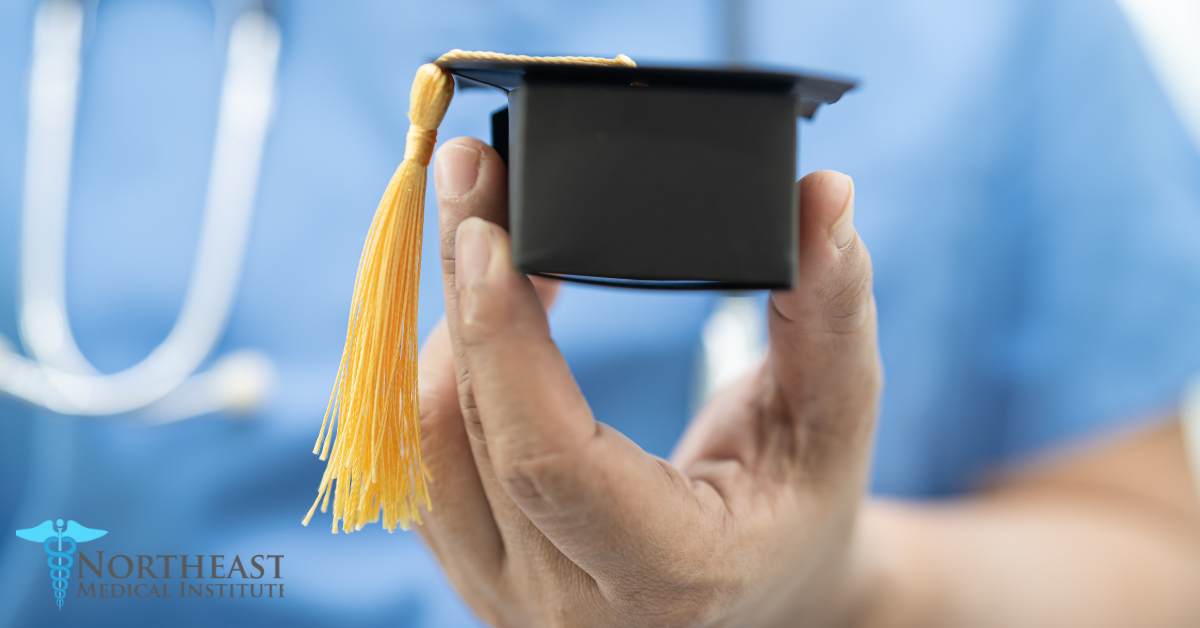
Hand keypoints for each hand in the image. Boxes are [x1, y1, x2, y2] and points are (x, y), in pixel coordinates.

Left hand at [415, 136, 881, 627]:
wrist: (764, 586)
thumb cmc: (803, 502)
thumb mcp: (838, 415)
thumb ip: (831, 311)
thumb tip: (824, 195)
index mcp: (668, 571)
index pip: (548, 456)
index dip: (505, 338)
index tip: (487, 228)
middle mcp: (570, 606)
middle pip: (476, 430)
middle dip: (462, 288)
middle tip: (468, 173)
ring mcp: (508, 597)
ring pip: (424, 445)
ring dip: (446, 324)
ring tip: (485, 236)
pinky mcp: (473, 569)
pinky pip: (418, 461)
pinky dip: (439, 368)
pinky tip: (481, 311)